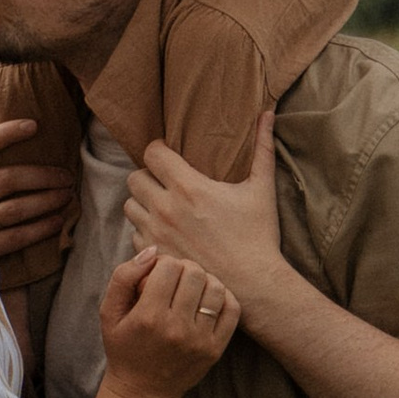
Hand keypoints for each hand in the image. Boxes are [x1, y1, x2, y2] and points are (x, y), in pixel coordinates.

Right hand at [0, 110, 75, 258]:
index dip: (6, 132)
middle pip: (7, 178)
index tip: (35, 124)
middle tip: (68, 175)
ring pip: (15, 208)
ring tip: (67, 194)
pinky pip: (17, 236)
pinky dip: (41, 228)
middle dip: (43, 174)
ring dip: (47, 200)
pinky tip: (58, 221)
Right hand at [86, 246, 237, 397]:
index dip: (163, 263)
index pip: (169, 267)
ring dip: (204, 281)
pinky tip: (207, 301)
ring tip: (192, 290)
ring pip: (216, 288)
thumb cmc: (124, 348)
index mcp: (148, 317)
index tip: (158, 274)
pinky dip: (223, 298)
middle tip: (176, 280)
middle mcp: (176, 328)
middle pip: (194, 273)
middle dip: (184, 269)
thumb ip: (124, 277)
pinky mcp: (216, 349)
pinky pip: (232, 309)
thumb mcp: (109, 312)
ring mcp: (200, 340)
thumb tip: (152, 251)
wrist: (142, 391)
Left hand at [124, 110, 287, 318]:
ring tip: (162, 207)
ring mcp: (156, 234)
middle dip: (148, 176)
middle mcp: (166, 208)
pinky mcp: (155, 256)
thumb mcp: (262, 189)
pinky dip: (145, 231)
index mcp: (189, 187)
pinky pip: (135, 234)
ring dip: (143, 203)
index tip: (169, 155)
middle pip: (134, 178)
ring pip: (130, 206)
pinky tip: (164, 233)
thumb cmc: (259, 236)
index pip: (151, 153)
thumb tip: (268, 112)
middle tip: (165, 183)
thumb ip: (263, 147)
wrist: (253, 285)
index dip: (158, 150)